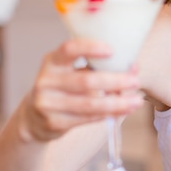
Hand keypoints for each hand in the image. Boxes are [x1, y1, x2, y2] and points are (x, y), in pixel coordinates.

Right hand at [21, 38, 144, 141]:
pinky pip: (87, 118)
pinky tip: (123, 110)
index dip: (90, 48)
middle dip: (115, 81)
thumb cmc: (64, 88)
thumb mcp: (72, 72)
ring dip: (117, 103)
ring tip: (136, 101)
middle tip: (136, 81)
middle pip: (86, 81)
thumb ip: (98, 68)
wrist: (34, 117)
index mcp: (52, 61)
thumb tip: (133, 67)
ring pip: (89, 103)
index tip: (112, 50)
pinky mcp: (53, 122)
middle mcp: (46, 80)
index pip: (69, 49)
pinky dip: (108, 114)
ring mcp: (47, 103)